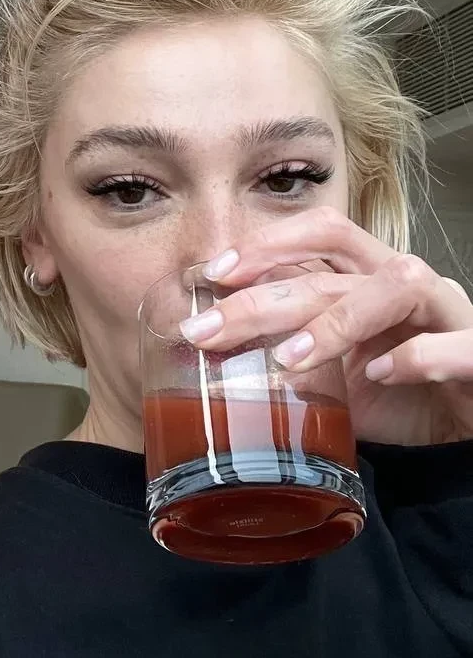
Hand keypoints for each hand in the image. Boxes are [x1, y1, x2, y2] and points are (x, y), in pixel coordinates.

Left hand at [178, 207, 472, 446]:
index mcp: (369, 274)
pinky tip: (378, 375)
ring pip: (397, 286)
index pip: (320, 232)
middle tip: (210, 330)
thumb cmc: (398, 392)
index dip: (267, 244)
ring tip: (287, 359)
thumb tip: (216, 358)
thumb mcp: (333, 373)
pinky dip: (417, 356)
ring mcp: (445, 313)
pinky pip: (455, 343)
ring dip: (337, 322)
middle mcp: (406, 283)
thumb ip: (289, 355)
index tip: (212, 273)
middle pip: (333, 269)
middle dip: (264, 298)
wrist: (463, 426)